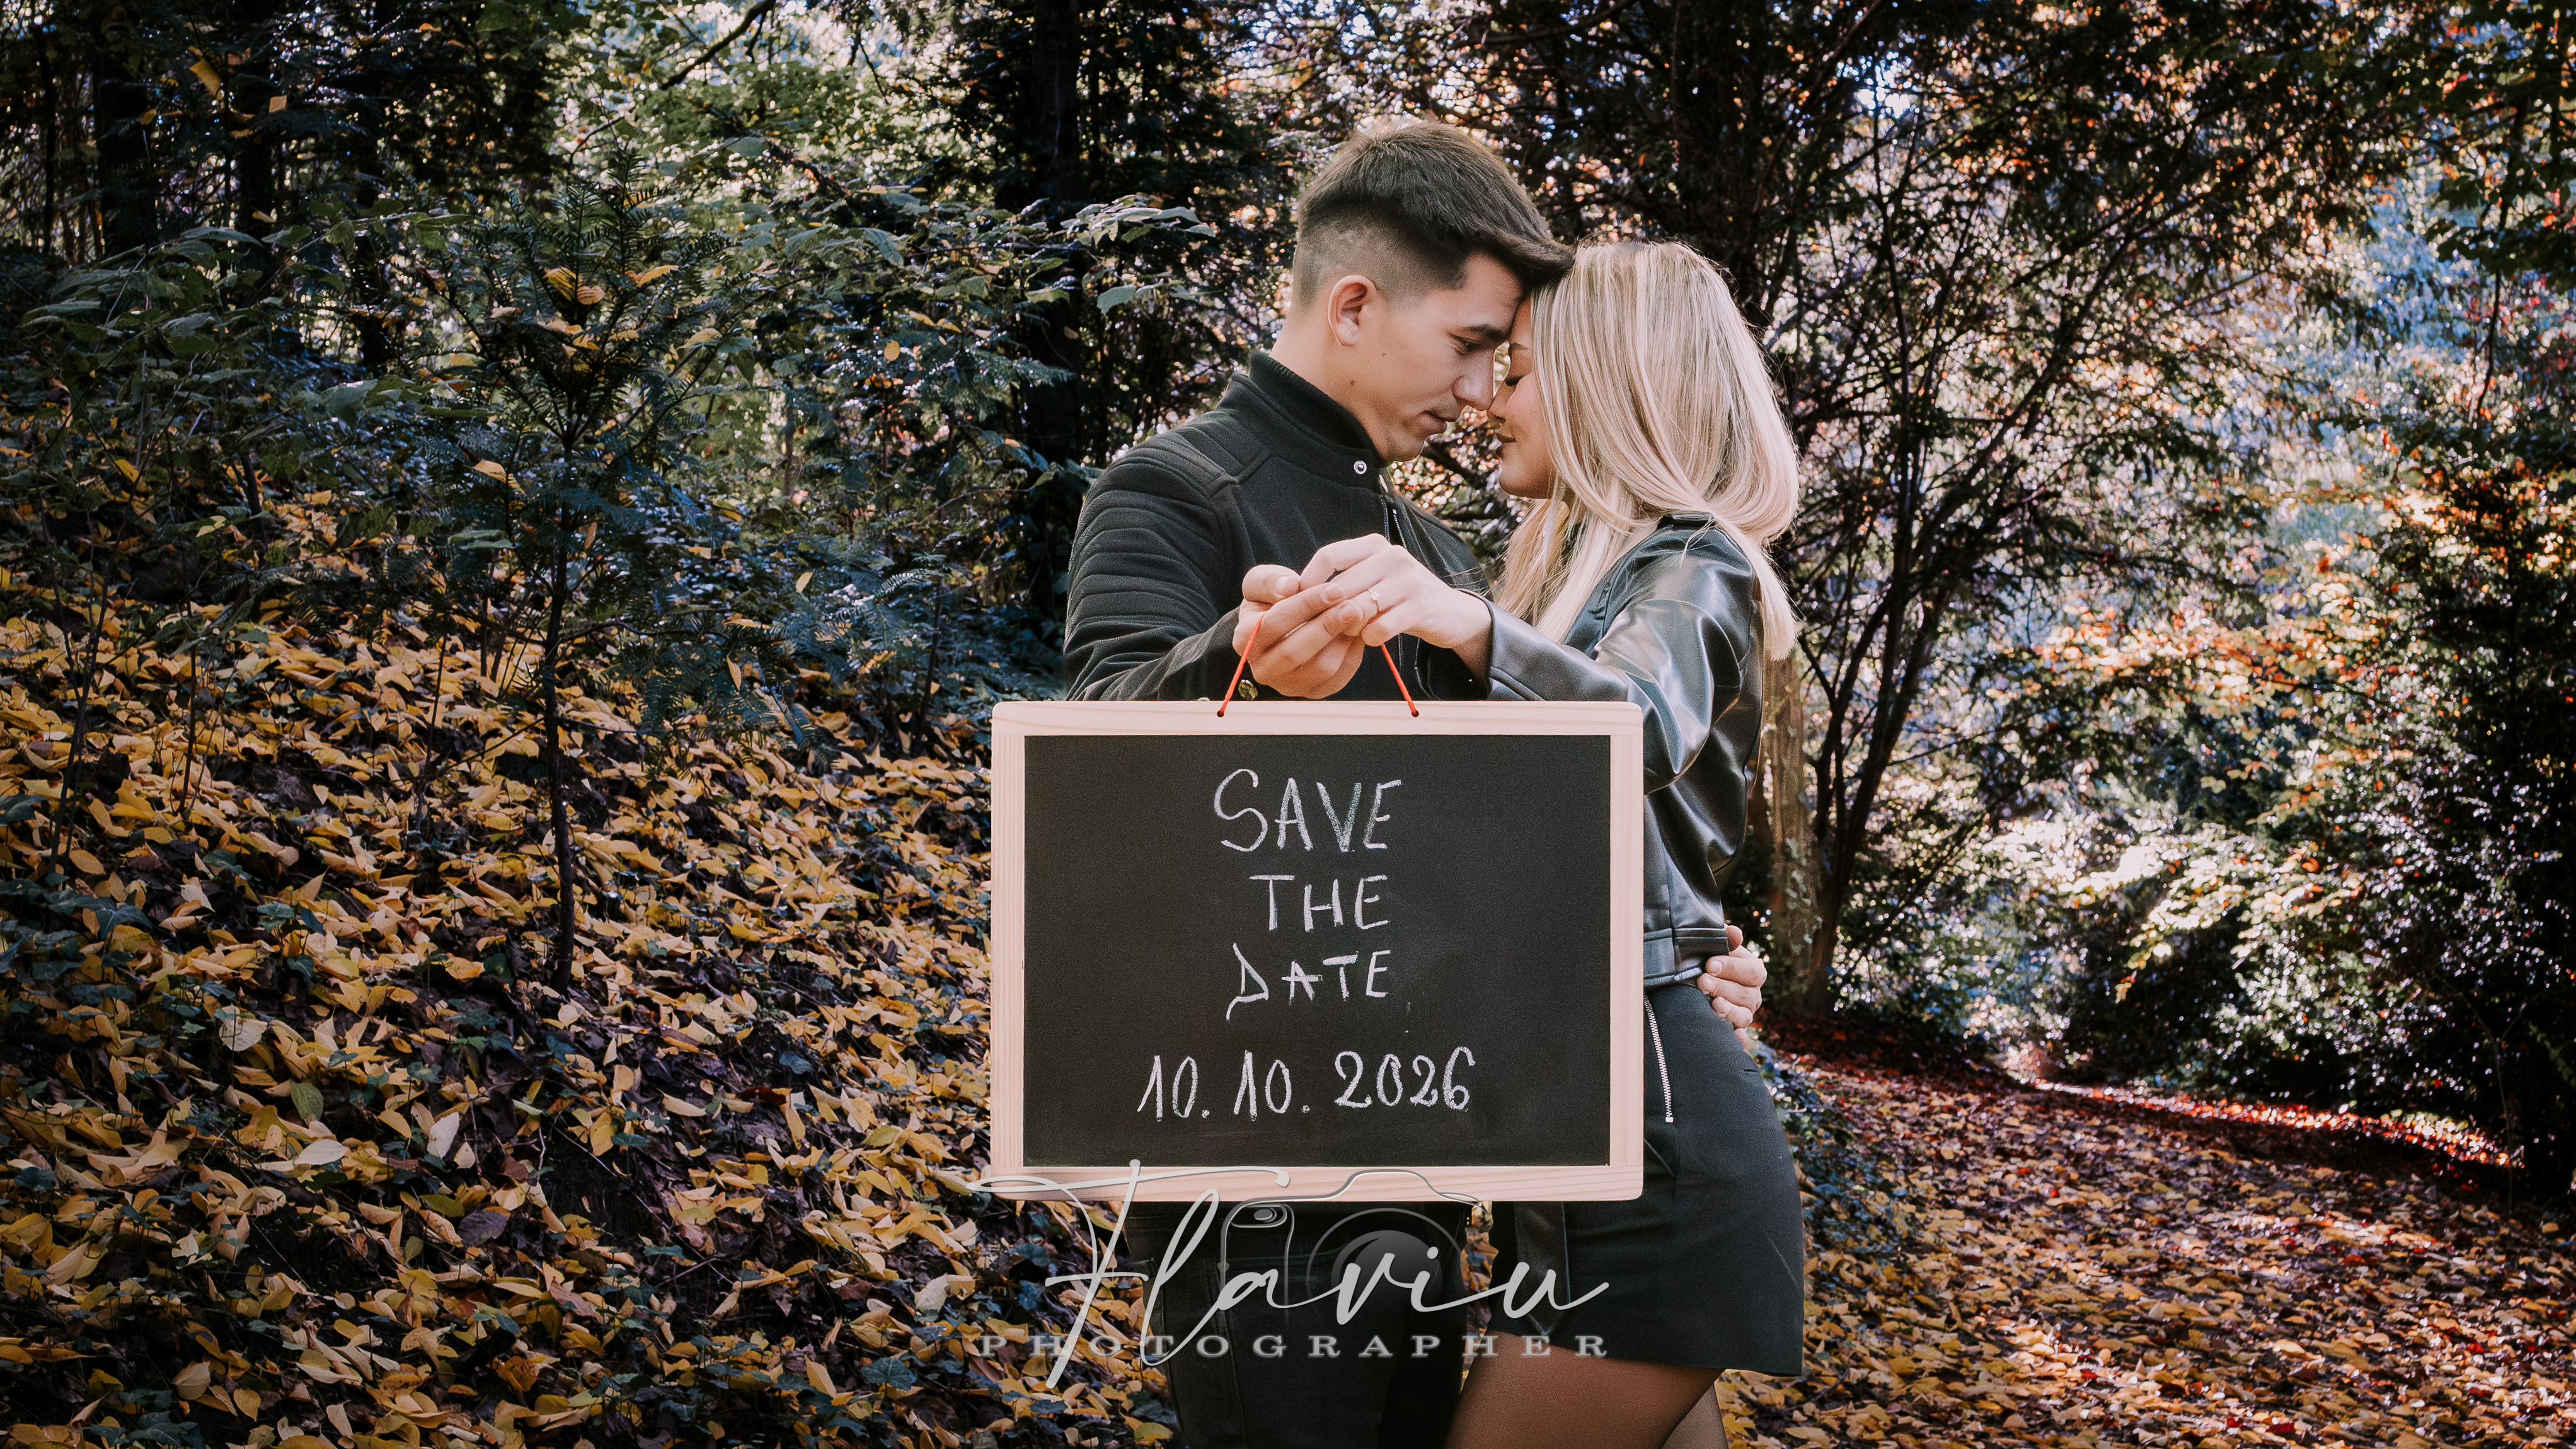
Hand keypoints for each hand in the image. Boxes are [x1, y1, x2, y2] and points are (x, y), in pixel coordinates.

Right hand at [1233, 563, 1371, 697]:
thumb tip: (1290, 586)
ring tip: (1358, 615)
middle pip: (1295, 652)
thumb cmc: (1272, 598)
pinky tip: (1358, 630)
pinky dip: (1352, 653)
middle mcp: (1262, 669)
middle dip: (1327, 627)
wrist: (1285, 624)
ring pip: (1320, 669)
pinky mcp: (1313, 692)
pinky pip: (1338, 678)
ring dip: (1343, 641)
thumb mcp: (1262, 581)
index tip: (1335, 589)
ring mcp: (1287, 686)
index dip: (1306, 605)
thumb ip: (1271, 580)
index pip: (1274, 624)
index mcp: (1245, 639)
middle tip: (1353, 606)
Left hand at [1245, 535, 1493, 689]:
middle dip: (1328, 612)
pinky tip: (1375, 638)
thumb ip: (1344, 578)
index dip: (1309, 581)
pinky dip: (1371, 638)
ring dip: (1348, 627)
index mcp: (1375, 545)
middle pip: (1341, 587)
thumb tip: (1296, 593)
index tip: (1301, 603)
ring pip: (1357, 609)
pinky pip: (1378, 628)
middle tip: (1325, 628)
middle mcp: (1392, 556)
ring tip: (1352, 631)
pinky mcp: (1420, 606)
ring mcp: (1408, 580)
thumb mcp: (1375, 578)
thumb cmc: (1401, 598)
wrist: (1452, 614)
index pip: (1329, 556)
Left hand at [1698, 924, 1764, 1053]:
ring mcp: (1743, 1014)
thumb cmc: (1705, 957)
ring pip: (1744, 1017)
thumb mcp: (1713, 945)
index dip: (1733, 968)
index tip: (1710, 964)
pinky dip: (1737, 1040)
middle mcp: (1752, 995)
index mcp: (1753, 972)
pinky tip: (1732, 1038)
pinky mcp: (1732, 1030)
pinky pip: (1738, 1038)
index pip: (1752, 972)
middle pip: (1747, 995)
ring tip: (1714, 1005)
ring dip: (1729, 1011)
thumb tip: (1734, 933)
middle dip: (1723, 987)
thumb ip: (1724, 938)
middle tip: (1702, 981)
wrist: (1692, 978)